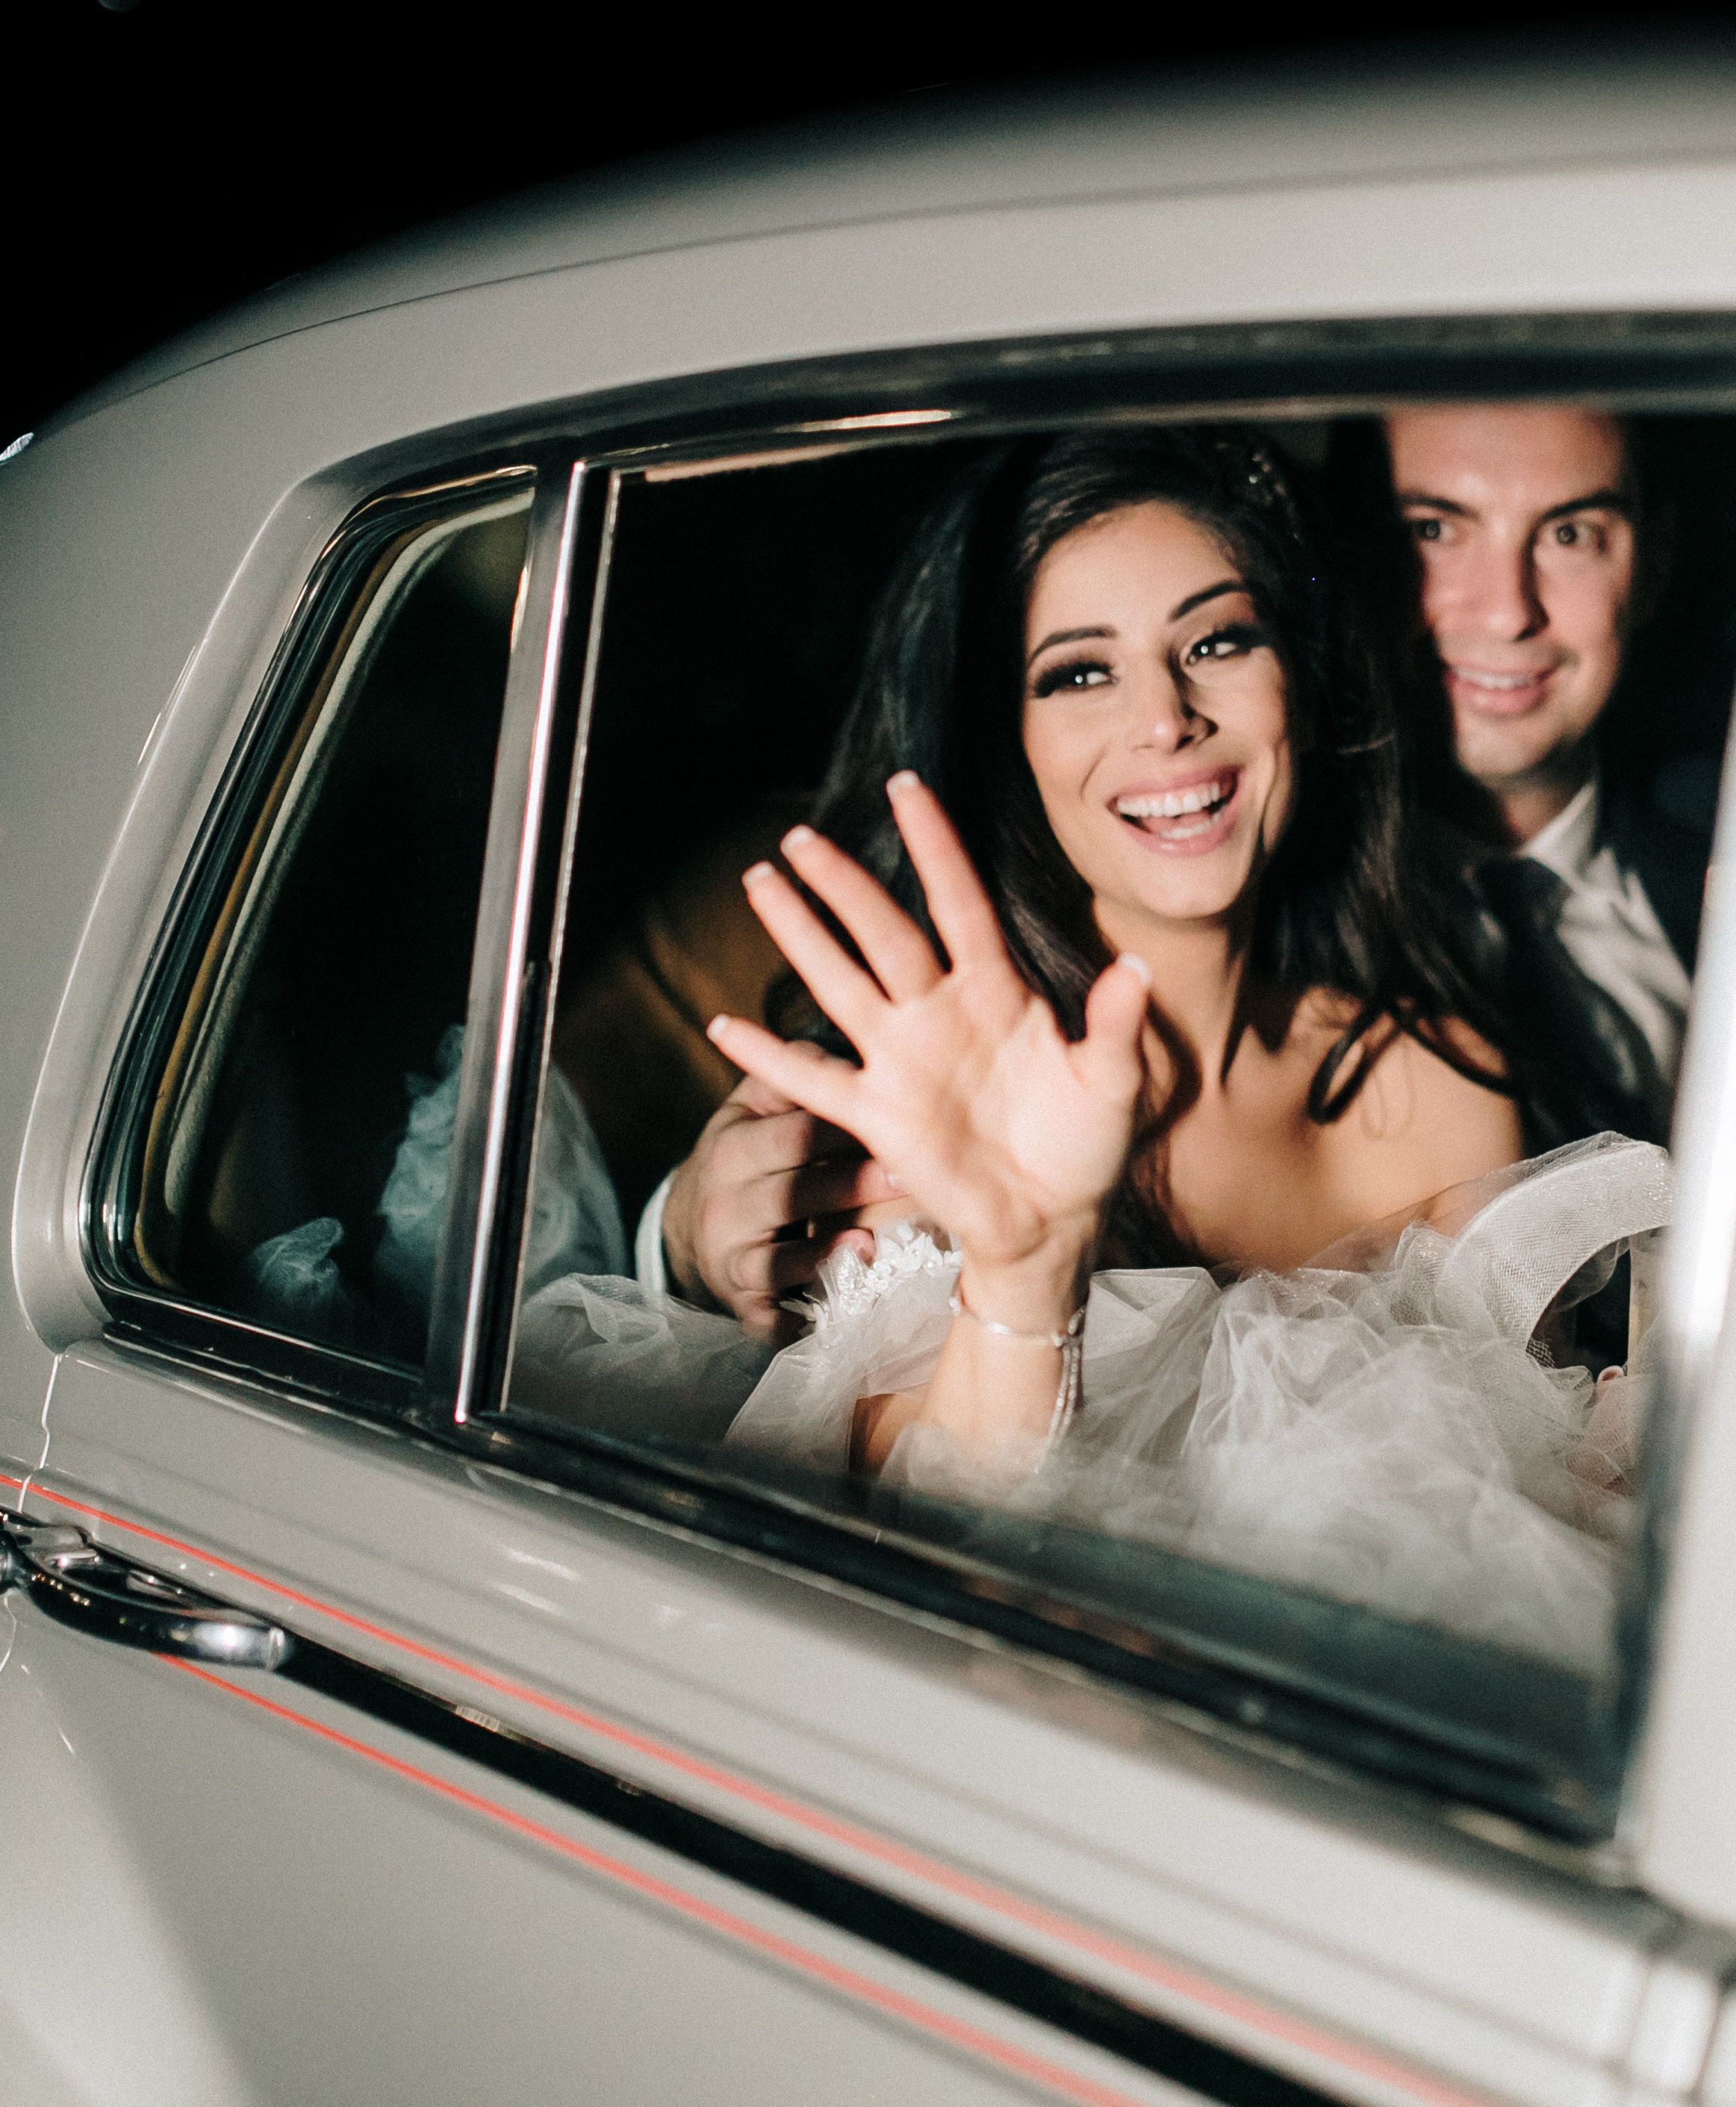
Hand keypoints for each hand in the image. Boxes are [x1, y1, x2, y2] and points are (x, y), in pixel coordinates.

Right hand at [660, 1058, 893, 1344]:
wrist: (693, 1224)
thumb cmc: (748, 1154)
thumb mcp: (753, 1109)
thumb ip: (792, 1075)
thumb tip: (839, 1049)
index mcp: (732, 1147)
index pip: (789, 1136)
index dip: (839, 1129)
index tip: (895, 1119)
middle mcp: (726, 1205)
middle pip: (788, 1195)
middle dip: (847, 1185)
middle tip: (908, 1175)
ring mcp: (731, 1259)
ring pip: (775, 1261)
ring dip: (821, 1257)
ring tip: (868, 1249)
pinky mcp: (742, 1306)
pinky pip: (767, 1320)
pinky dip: (795, 1325)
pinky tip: (834, 1322)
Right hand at [706, 773, 1150, 1331]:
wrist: (1054, 1222)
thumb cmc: (1087, 1146)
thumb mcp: (1114, 1082)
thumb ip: (1117, 1024)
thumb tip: (1135, 966)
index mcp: (1000, 992)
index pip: (959, 903)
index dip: (934, 847)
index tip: (908, 788)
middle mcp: (941, 1013)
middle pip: (883, 933)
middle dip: (843, 883)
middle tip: (800, 837)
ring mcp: (904, 1061)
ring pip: (840, 983)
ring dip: (800, 935)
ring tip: (760, 883)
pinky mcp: (880, 1115)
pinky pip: (814, 1081)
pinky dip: (768, 1059)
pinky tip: (724, 1029)